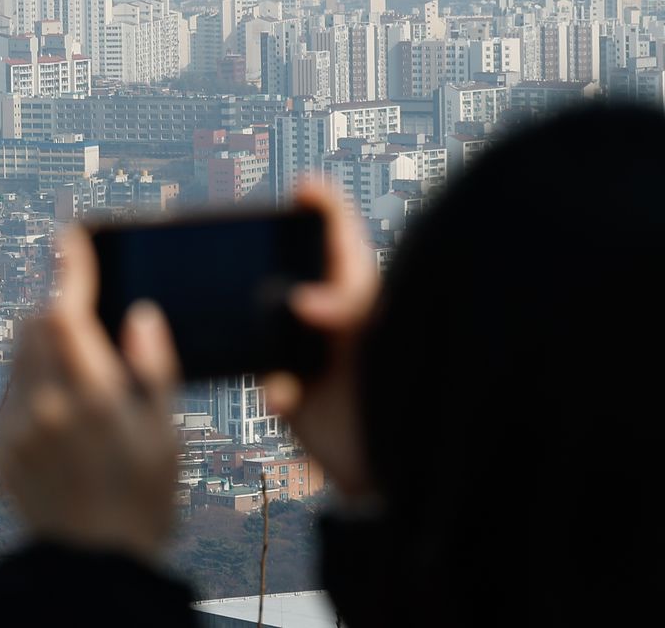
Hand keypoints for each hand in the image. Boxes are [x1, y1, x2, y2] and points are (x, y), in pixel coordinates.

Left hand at [0, 227, 181, 561]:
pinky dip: (32, 383)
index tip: (70, 238)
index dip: (69, 268)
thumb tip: (139, 315)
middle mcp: (45, 407)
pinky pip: (10, 394)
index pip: (66, 310)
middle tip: (85, 316)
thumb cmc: (143, 500)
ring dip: (42, 341)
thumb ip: (153, 369)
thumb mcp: (166, 435)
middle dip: (57, 307)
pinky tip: (63, 414)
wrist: (92, 568)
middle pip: (34, 323)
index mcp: (93, 397)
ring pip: (17, 355)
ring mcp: (16, 430)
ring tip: (78, 369)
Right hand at [264, 183, 379, 496]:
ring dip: (262, 330)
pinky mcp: (294, 398)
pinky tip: (285, 394)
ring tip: (259, 327)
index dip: (322, 205)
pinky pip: (270, 383)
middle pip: (296, 273)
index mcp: (361, 293)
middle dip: (275, 265)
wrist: (403, 475)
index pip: (342, 236)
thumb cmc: (412, 395)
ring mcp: (311, 359)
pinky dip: (275, 388)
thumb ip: (348, 307)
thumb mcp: (387, 336)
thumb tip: (302, 302)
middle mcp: (333, 321)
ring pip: (272, 326)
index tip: (303, 189)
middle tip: (252, 252)